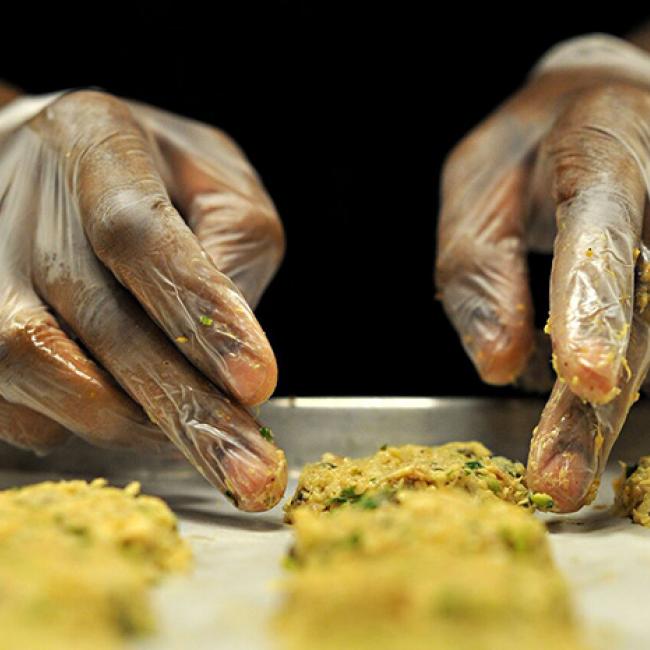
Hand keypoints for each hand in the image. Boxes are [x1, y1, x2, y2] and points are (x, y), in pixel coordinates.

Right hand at [0, 89, 286, 511]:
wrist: (58, 162)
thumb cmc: (160, 176)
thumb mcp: (219, 187)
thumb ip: (235, 252)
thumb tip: (235, 357)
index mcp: (99, 141)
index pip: (139, 233)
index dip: (197, 314)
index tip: (256, 385)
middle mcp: (25, 197)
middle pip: (95, 317)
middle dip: (180, 406)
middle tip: (249, 474)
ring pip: (33, 363)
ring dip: (123, 418)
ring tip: (191, 431)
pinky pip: (7, 395)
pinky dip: (72, 420)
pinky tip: (121, 411)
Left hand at [436, 34, 649, 510]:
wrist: (599, 111)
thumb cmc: (528, 149)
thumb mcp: (479, 186)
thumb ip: (479, 268)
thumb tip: (497, 363)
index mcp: (606, 166)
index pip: (603, 243)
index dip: (596, 312)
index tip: (588, 380)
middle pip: (634, 320)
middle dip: (593, 408)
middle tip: (561, 479)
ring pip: (645, 347)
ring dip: (599, 421)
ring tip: (562, 475)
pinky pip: (641, 343)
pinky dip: (604, 398)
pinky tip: (576, 436)